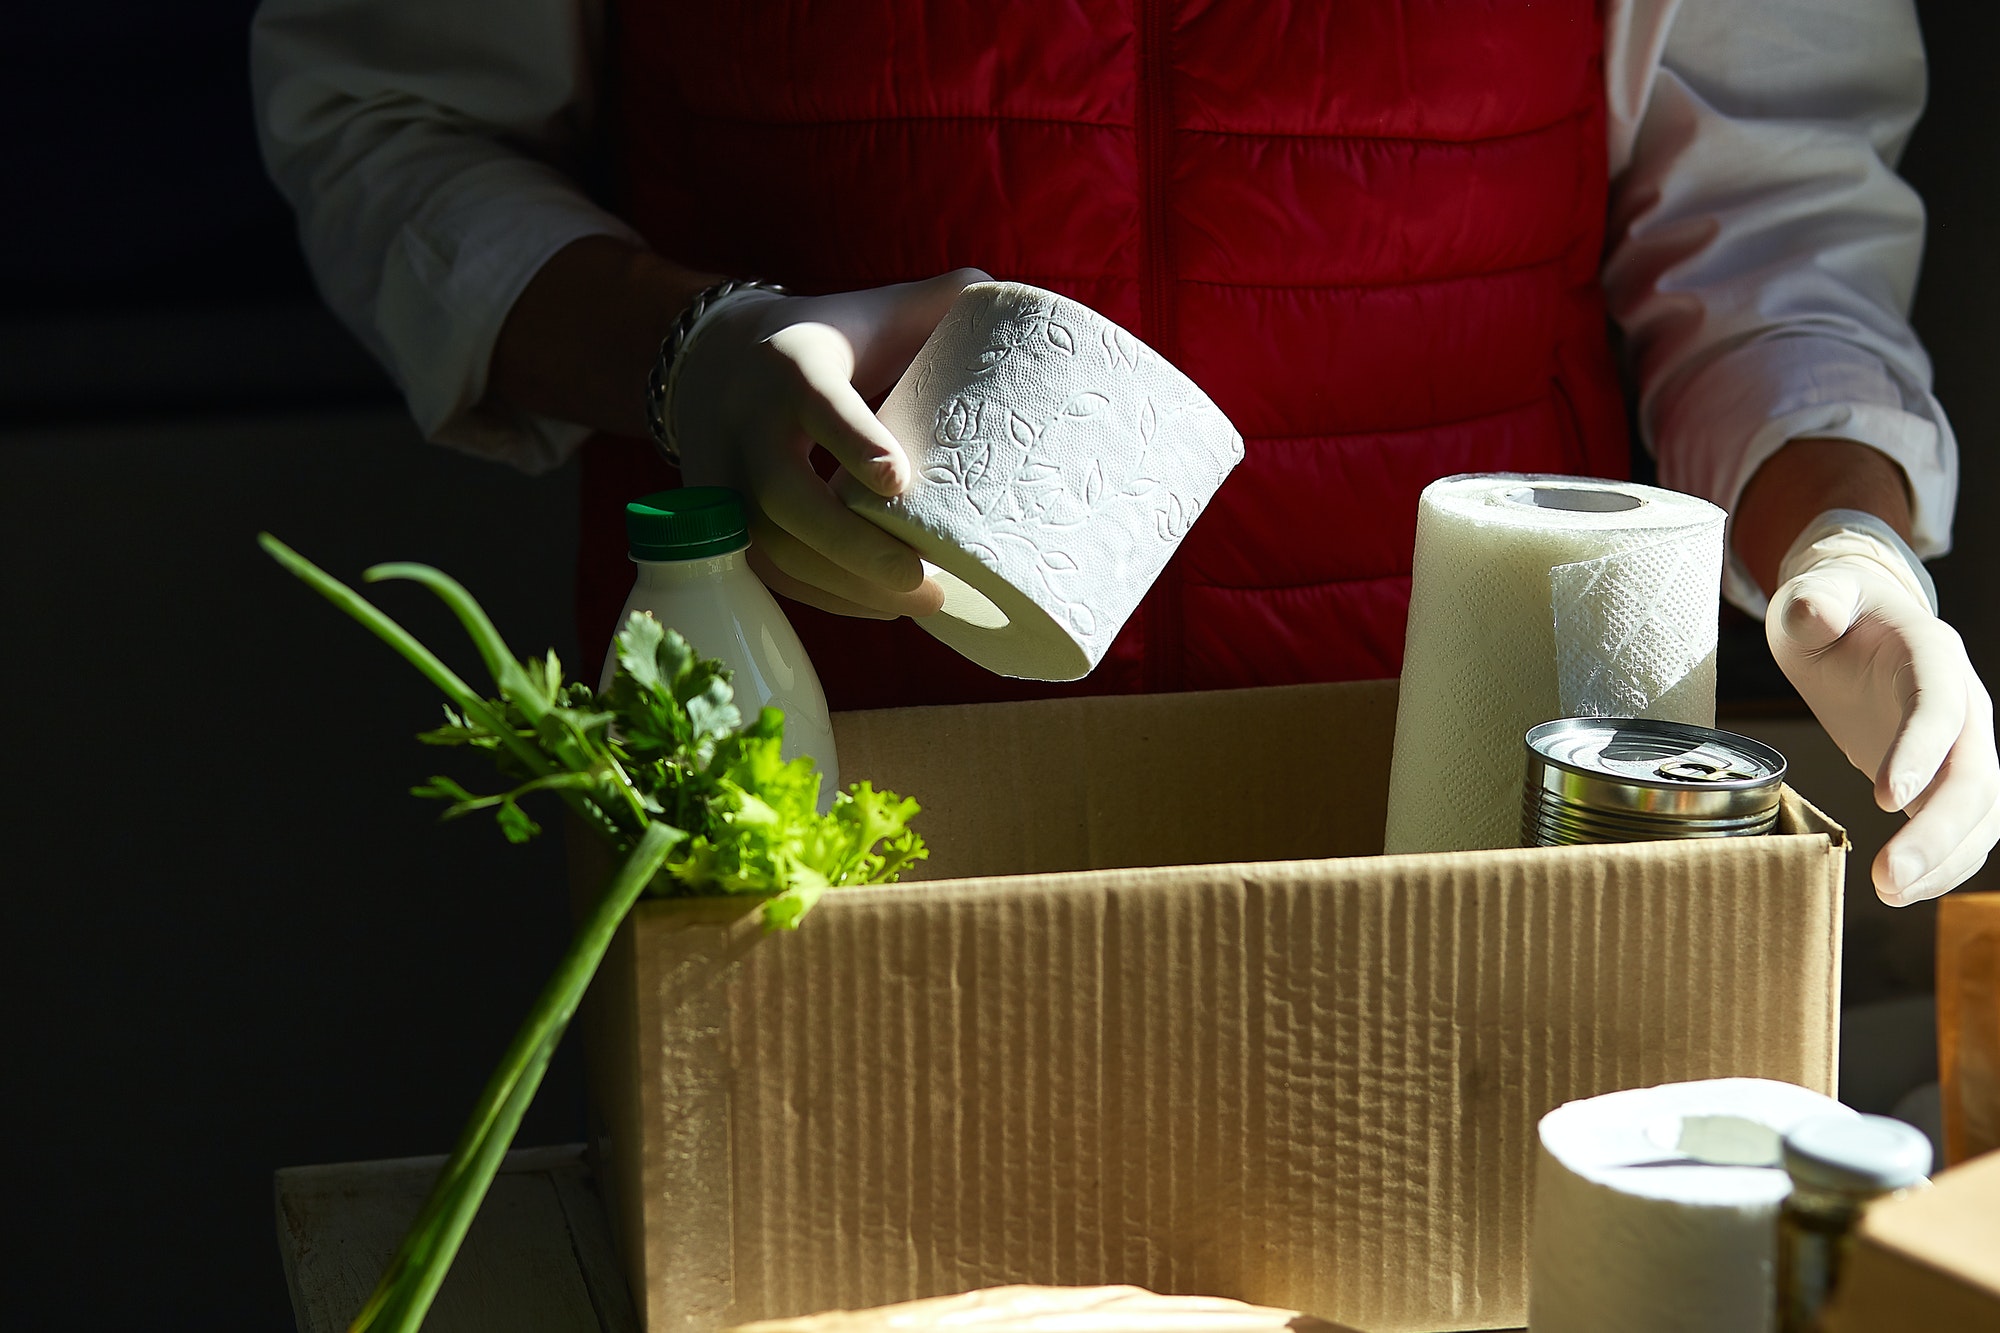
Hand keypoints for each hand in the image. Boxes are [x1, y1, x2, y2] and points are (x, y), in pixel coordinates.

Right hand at [669, 268, 989, 617]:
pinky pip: (770, 571)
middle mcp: (748, 422)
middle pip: (783, 494)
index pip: (818, 403)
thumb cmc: (832, 341)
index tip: (900, 482)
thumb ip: (943, 301)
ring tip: (921, 602)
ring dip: (846, 585)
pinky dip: (827, 597)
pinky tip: (883, 605)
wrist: (720, 360)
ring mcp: (725, 477)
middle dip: (852, 544)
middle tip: (921, 577)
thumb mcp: (878, 309)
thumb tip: (1018, 301)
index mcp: (793, 362)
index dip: (853, 441)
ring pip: (773, 545)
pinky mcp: (722, 522)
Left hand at [1767, 516, 1999, 903]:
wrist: (1856, 626)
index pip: (1940, 707)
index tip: (1886, 799)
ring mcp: (1963, 745)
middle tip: (1888, 879)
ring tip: (1891, 895)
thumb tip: (1813, 611)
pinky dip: (1940, 864)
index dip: (1921, 752)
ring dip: (1942, 861)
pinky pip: (1963, 829)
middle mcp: (1963, 704)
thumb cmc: (1831, 614)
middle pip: (1972, 775)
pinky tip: (1905, 892)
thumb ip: (1813, 603)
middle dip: (1938, 832)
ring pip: (1978, 814)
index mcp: (1933, 655)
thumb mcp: (1812, 598)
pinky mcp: (1946, 778)